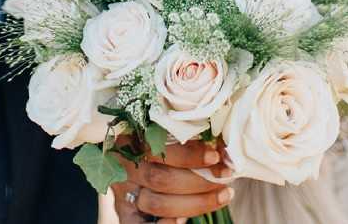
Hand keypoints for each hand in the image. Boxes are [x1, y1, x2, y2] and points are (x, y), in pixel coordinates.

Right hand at [111, 139, 233, 223]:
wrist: (122, 156)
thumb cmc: (151, 140)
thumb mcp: (159, 131)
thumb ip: (181, 137)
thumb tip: (219, 150)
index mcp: (131, 138)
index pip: (161, 149)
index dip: (190, 155)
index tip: (216, 155)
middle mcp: (124, 166)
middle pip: (163, 180)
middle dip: (200, 182)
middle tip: (226, 177)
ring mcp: (122, 192)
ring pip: (159, 204)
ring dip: (196, 203)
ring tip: (222, 196)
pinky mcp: (124, 212)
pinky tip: (184, 221)